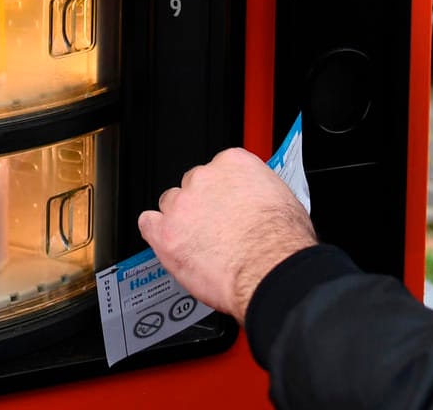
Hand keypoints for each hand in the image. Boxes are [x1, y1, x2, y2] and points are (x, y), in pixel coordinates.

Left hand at [139, 147, 317, 320]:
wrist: (270, 268)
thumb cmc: (281, 241)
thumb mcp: (284, 200)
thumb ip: (259, 193)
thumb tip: (259, 202)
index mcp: (233, 164)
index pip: (218, 168)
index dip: (222, 191)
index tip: (227, 204)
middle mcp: (204, 178)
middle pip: (192, 184)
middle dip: (201, 205)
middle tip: (215, 227)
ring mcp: (182, 205)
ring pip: (170, 204)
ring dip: (180, 219)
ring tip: (195, 240)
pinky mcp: (166, 234)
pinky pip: (148, 224)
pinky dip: (155, 232)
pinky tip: (168, 241)